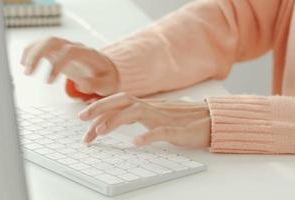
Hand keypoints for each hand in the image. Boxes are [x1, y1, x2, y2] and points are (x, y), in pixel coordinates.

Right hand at [21, 37, 119, 95]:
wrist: (106, 70)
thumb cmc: (106, 78)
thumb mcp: (107, 84)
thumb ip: (95, 84)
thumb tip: (80, 84)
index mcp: (88, 53)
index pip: (69, 52)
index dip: (57, 64)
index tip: (48, 82)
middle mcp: (75, 47)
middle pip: (53, 40)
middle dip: (38, 54)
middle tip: (29, 73)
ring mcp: (66, 47)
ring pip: (46, 41)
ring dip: (32, 53)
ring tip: (26, 71)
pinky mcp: (59, 51)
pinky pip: (43, 46)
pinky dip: (31, 51)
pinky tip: (24, 64)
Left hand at [79, 93, 211, 147]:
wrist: (213, 119)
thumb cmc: (186, 119)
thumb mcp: (160, 116)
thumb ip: (142, 115)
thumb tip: (122, 117)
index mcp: (148, 106)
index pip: (120, 102)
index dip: (100, 108)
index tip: (84, 119)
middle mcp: (154, 108)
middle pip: (123, 101)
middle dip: (100, 108)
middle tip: (81, 120)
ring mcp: (166, 117)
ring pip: (137, 113)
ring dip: (117, 120)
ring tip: (100, 131)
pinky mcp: (179, 129)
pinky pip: (162, 131)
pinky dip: (148, 136)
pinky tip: (136, 143)